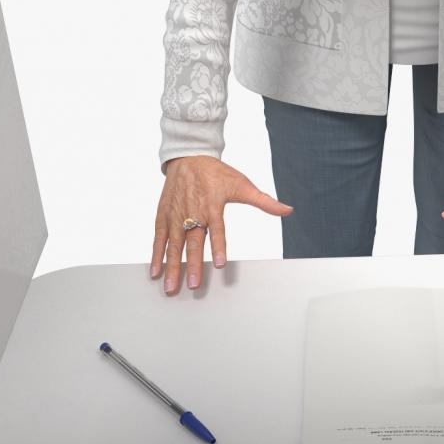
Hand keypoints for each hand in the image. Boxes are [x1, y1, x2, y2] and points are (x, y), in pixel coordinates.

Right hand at [152, 155, 290, 294]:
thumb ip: (264, 202)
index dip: (218, 247)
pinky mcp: (164, 215)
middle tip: (193, 285)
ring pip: (173, 245)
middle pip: (192, 243)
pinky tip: (155, 271)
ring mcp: (176, 215)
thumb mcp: (242, 185)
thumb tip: (288, 210)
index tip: (219, 263)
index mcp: (212, 206)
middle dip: (192, 265)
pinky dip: (156, 254)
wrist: (188, 156)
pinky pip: (159, 238)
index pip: (217, 230)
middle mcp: (193, 212)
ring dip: (172, 267)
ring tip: (170, 286)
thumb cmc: (216, 173)